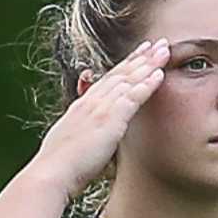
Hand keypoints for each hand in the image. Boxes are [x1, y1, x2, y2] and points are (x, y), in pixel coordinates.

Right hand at [26, 39, 167, 195]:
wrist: (51, 173)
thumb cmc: (59, 168)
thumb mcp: (67, 143)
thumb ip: (80, 135)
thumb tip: (85, 137)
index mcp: (81, 107)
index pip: (106, 81)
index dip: (123, 66)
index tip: (137, 55)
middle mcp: (91, 102)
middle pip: (119, 73)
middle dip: (140, 57)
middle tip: (156, 43)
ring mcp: (100, 108)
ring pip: (129, 79)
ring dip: (149, 63)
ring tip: (165, 49)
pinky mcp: (110, 119)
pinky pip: (133, 96)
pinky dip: (147, 83)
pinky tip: (160, 74)